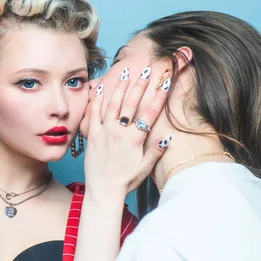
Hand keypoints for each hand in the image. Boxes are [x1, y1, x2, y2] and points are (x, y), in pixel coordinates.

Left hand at [84, 67, 170, 198]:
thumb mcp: (145, 168)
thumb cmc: (125, 181)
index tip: (165, 81)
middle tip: (146, 70)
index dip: (158, 95)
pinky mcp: (93, 135)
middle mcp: (119, 132)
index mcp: (135, 139)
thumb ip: (156, 150)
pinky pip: (94, 113)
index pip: (149, 112)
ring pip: (112, 104)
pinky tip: (101, 88)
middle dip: (140, 85)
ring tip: (126, 73)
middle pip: (131, 103)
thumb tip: (168, 135)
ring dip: (120, 87)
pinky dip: (97, 99)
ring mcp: (104, 132)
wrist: (103, 190)